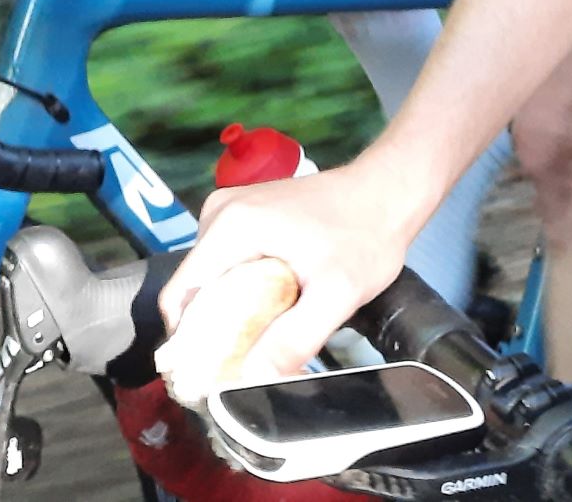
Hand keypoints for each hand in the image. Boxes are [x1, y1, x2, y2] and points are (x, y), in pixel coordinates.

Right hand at [160, 159, 419, 378]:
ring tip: (266, 337)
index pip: (179, 298)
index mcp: (230, 227)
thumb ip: (294, 339)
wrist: (391, 189)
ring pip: (210, 282)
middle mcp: (220, 213)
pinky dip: (241, 293)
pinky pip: (227, 267)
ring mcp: (232, 212)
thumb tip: (254, 382)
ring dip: (229, 314)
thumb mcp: (337, 293)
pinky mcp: (246, 217)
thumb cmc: (367, 232)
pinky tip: (273, 310)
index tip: (212, 375)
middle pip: (194, 292)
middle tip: (247, 363)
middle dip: (213, 332)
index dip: (188, 344)